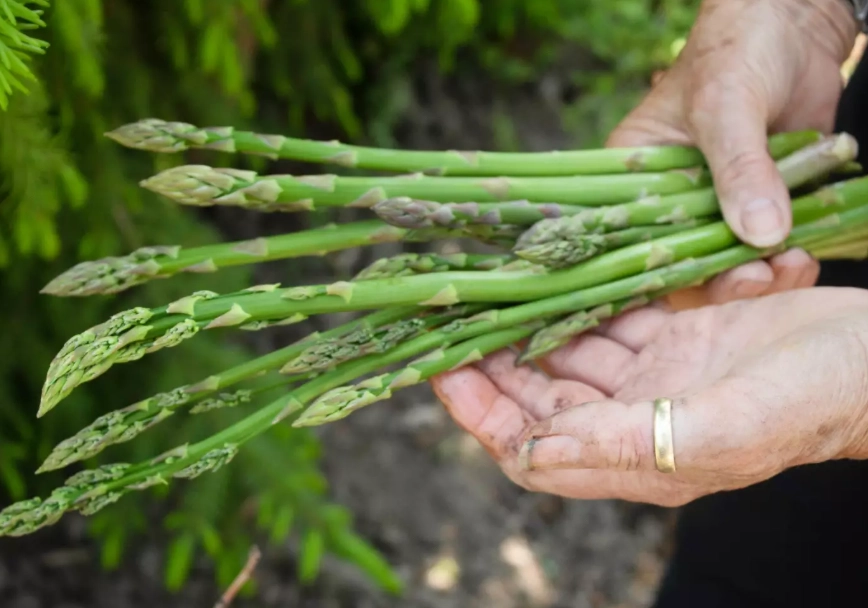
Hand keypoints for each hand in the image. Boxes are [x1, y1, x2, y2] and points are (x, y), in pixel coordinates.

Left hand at [430, 287, 867, 505]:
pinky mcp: (676, 337)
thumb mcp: (723, 427)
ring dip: (528, 323)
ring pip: (568, 353)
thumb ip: (625, 445)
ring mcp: (654, 377)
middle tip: (452, 313)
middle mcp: (635, 421)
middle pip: (538, 397)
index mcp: (636, 457)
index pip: (531, 447)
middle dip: (492, 361)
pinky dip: (580, 297)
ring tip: (488, 285)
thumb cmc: (814, 398)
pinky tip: (551, 271)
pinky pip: (610, 318)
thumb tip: (532, 453)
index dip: (482, 413)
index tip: (443, 368)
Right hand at [608, 0, 858, 307]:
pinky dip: (786, 258)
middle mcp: (670, 197)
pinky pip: (768, 245)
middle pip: (681, 262)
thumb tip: (760, 235)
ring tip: (790, 265)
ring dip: (760, 275)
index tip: (693, 289)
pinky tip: (803, 256)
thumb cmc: (737, 48)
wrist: (797, 22)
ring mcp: (717, 202)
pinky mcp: (761, 200)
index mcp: (632, 175)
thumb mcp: (726, 106)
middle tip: (755, 278)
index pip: (630, 240)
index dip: (655, 275)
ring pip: (727, 261)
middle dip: (720, 280)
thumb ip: (740, 169)